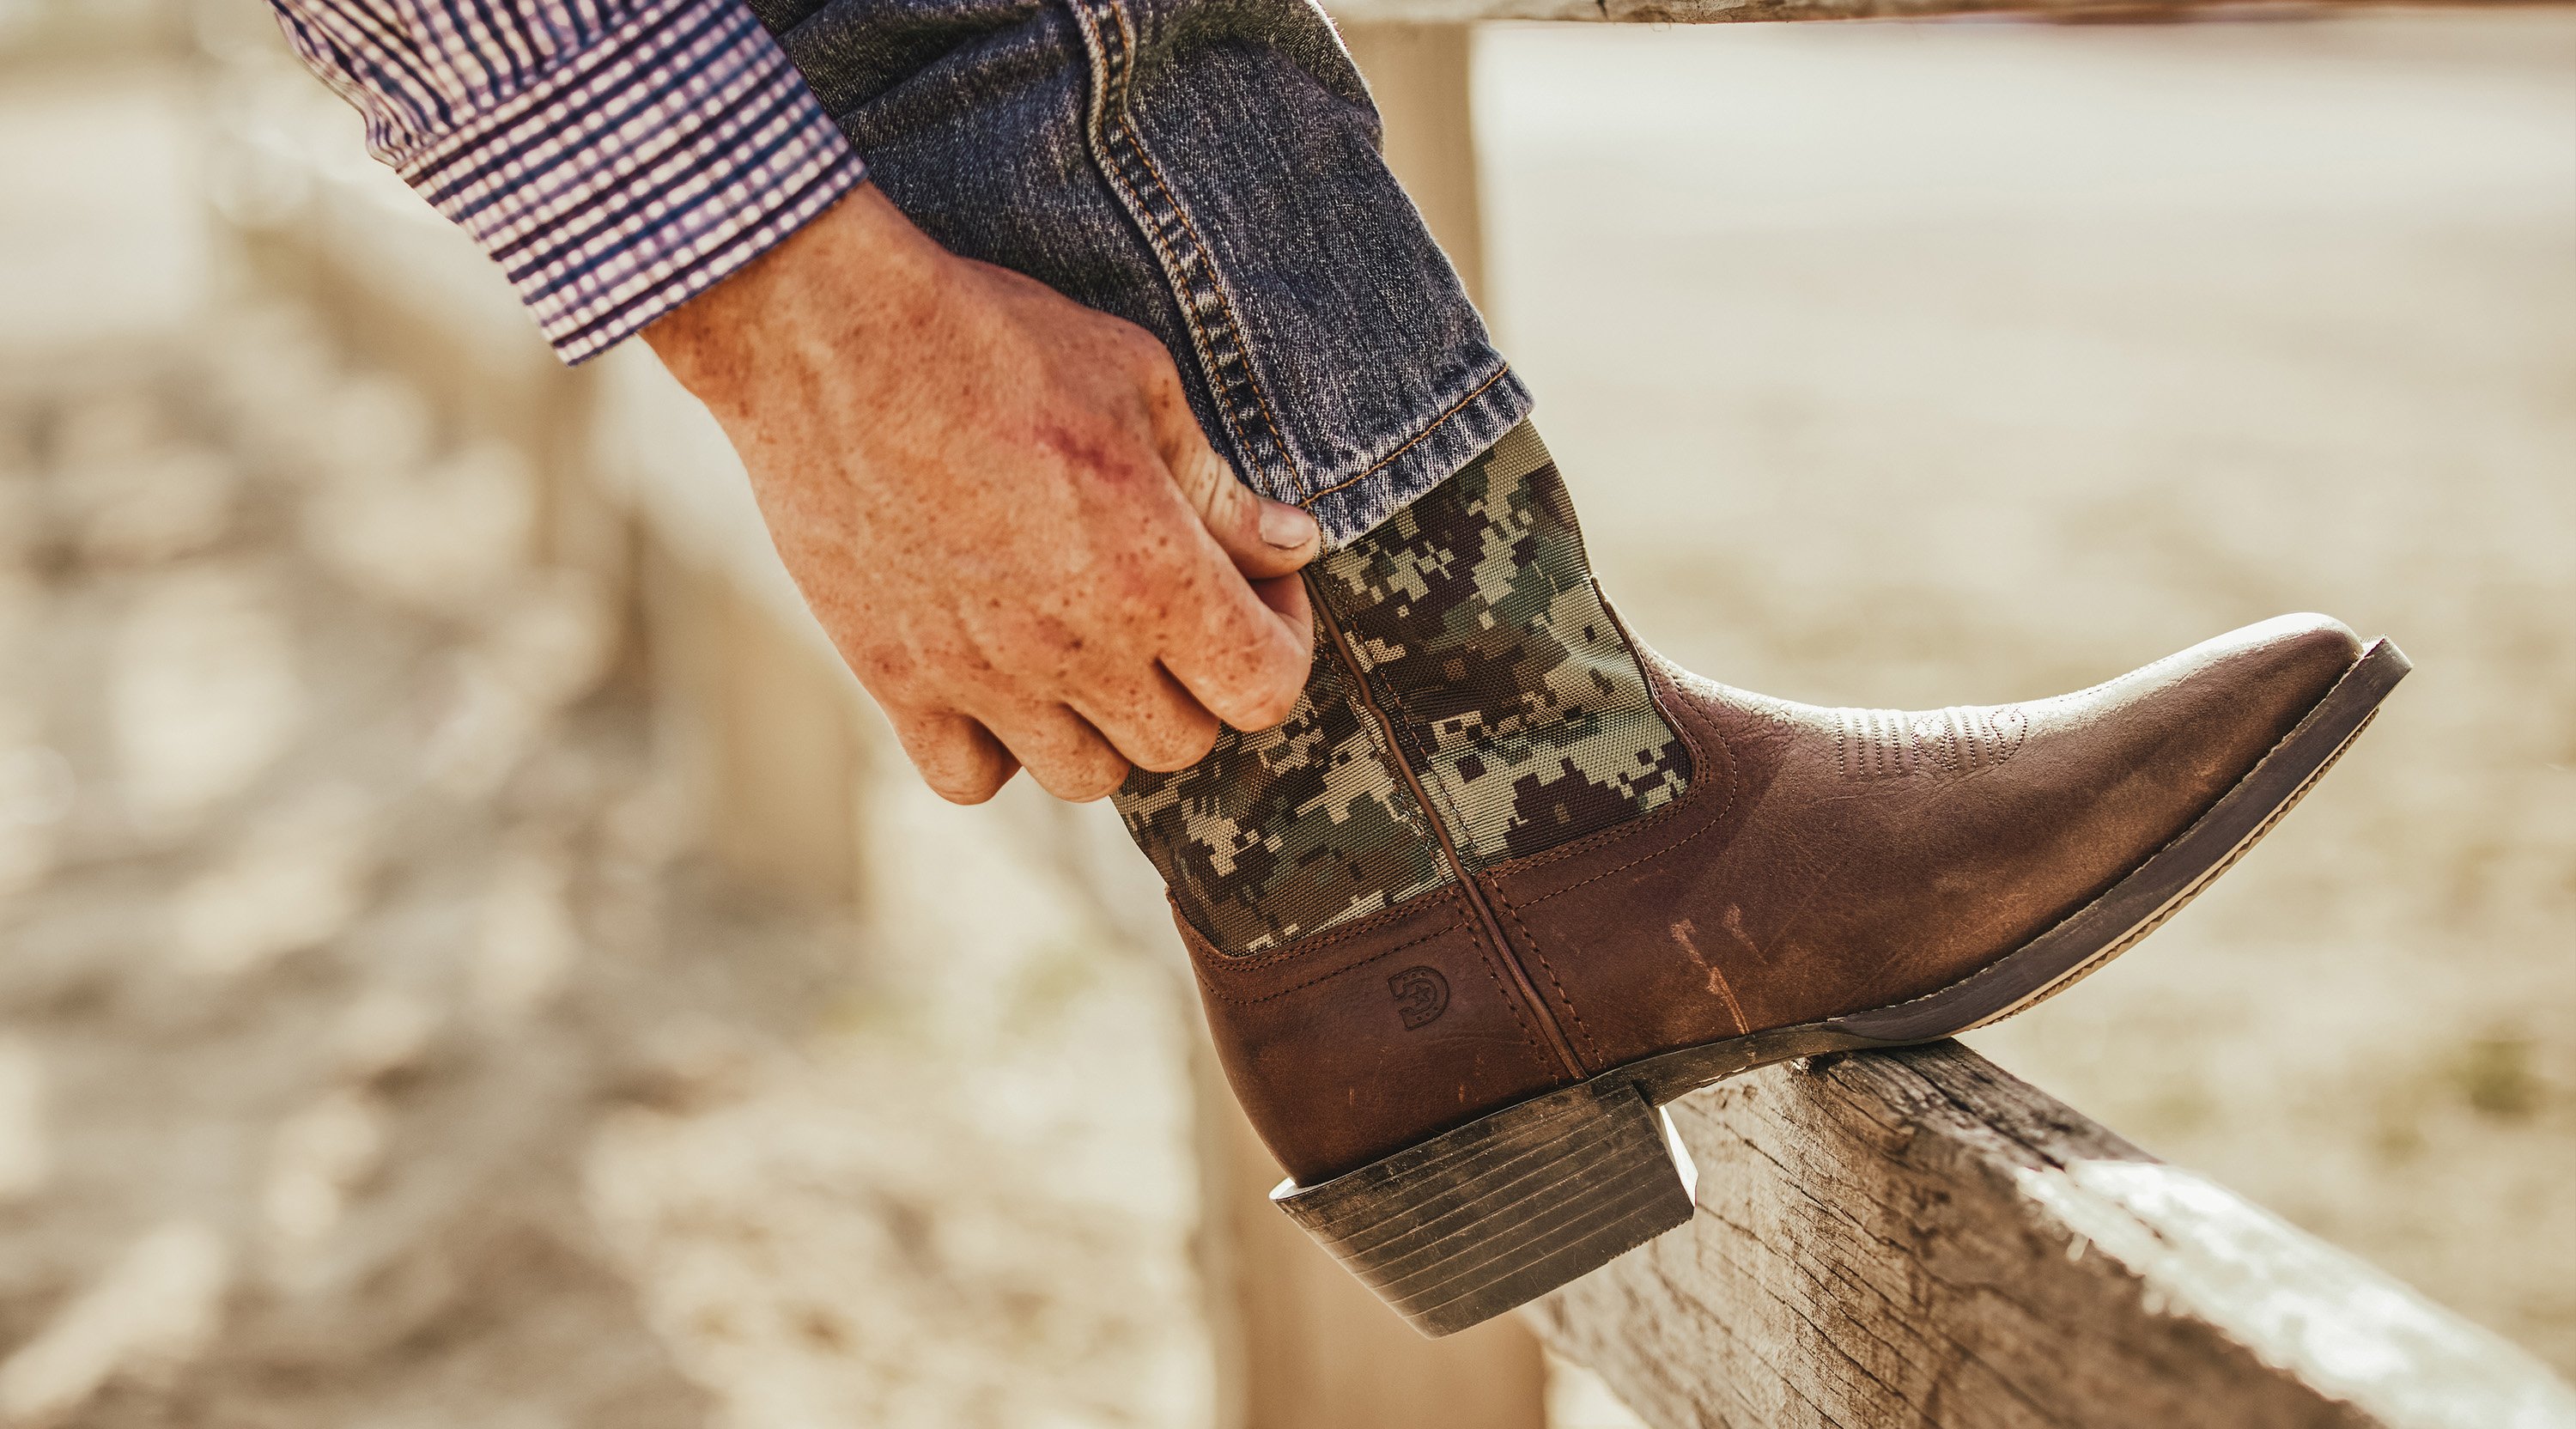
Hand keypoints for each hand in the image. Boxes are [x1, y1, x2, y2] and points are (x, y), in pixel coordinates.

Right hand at [644, 185, 1320, 803]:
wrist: (828, 334)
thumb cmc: (994, 340)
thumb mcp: (1137, 383)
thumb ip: (1219, 487)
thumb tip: (1293, 545)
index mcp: (1153, 573)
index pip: (1265, 690)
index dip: (1281, 640)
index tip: (1256, 588)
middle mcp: (1074, 647)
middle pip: (1181, 743)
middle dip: (1195, 680)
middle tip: (1170, 607)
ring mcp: (982, 676)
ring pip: (1085, 776)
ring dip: (1102, 725)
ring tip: (1085, 647)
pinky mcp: (897, 680)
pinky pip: (970, 778)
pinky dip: (994, 749)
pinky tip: (997, 677)